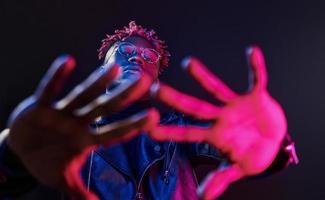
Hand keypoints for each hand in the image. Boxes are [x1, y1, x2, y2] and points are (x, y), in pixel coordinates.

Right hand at [7, 56, 158, 199]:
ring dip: (96, 83)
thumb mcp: (64, 179)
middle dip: (122, 96)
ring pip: (82, 95)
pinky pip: (49, 90)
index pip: (115, 132)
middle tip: (142, 81)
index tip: (154, 117)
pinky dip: (56, 77)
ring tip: (113, 69)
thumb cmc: (48, 162)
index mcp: (87, 139)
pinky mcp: (40, 106)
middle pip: (104, 107)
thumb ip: (81, 192)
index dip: (133, 125)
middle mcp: (79, 122)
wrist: (21, 152)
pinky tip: (67, 62)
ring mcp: (62, 112)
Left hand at [148, 47, 286, 198]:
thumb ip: (220, 179)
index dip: (168, 131)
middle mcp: (220, 117)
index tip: (147, 128)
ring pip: (216, 89)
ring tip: (188, 63)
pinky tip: (252, 52)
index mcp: (215, 135)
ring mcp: (236, 105)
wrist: (274, 140)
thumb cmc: (252, 154)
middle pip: (194, 107)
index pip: (187, 132)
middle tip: (154, 89)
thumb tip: (201, 197)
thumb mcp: (239, 168)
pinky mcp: (255, 96)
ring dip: (203, 77)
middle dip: (175, 100)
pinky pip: (256, 79)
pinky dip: (256, 67)